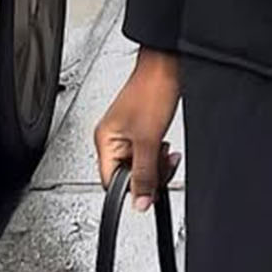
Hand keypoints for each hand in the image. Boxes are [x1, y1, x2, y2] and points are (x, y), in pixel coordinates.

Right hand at [91, 48, 182, 204]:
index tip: (150, 190)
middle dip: (148, 174)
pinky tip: (165, 146)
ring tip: (166, 153)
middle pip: (126, 175)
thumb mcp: (149, 141)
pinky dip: (158, 155)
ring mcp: (126, 134)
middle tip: (162, 165)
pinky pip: (146, 153)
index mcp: (104, 141)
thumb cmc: (152, 92)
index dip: (132, 189)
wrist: (166, 68)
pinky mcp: (140, 130)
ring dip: (156, 164)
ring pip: (139, 165)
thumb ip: (144, 174)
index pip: (111, 181)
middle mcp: (111, 139)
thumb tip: (139, 203)